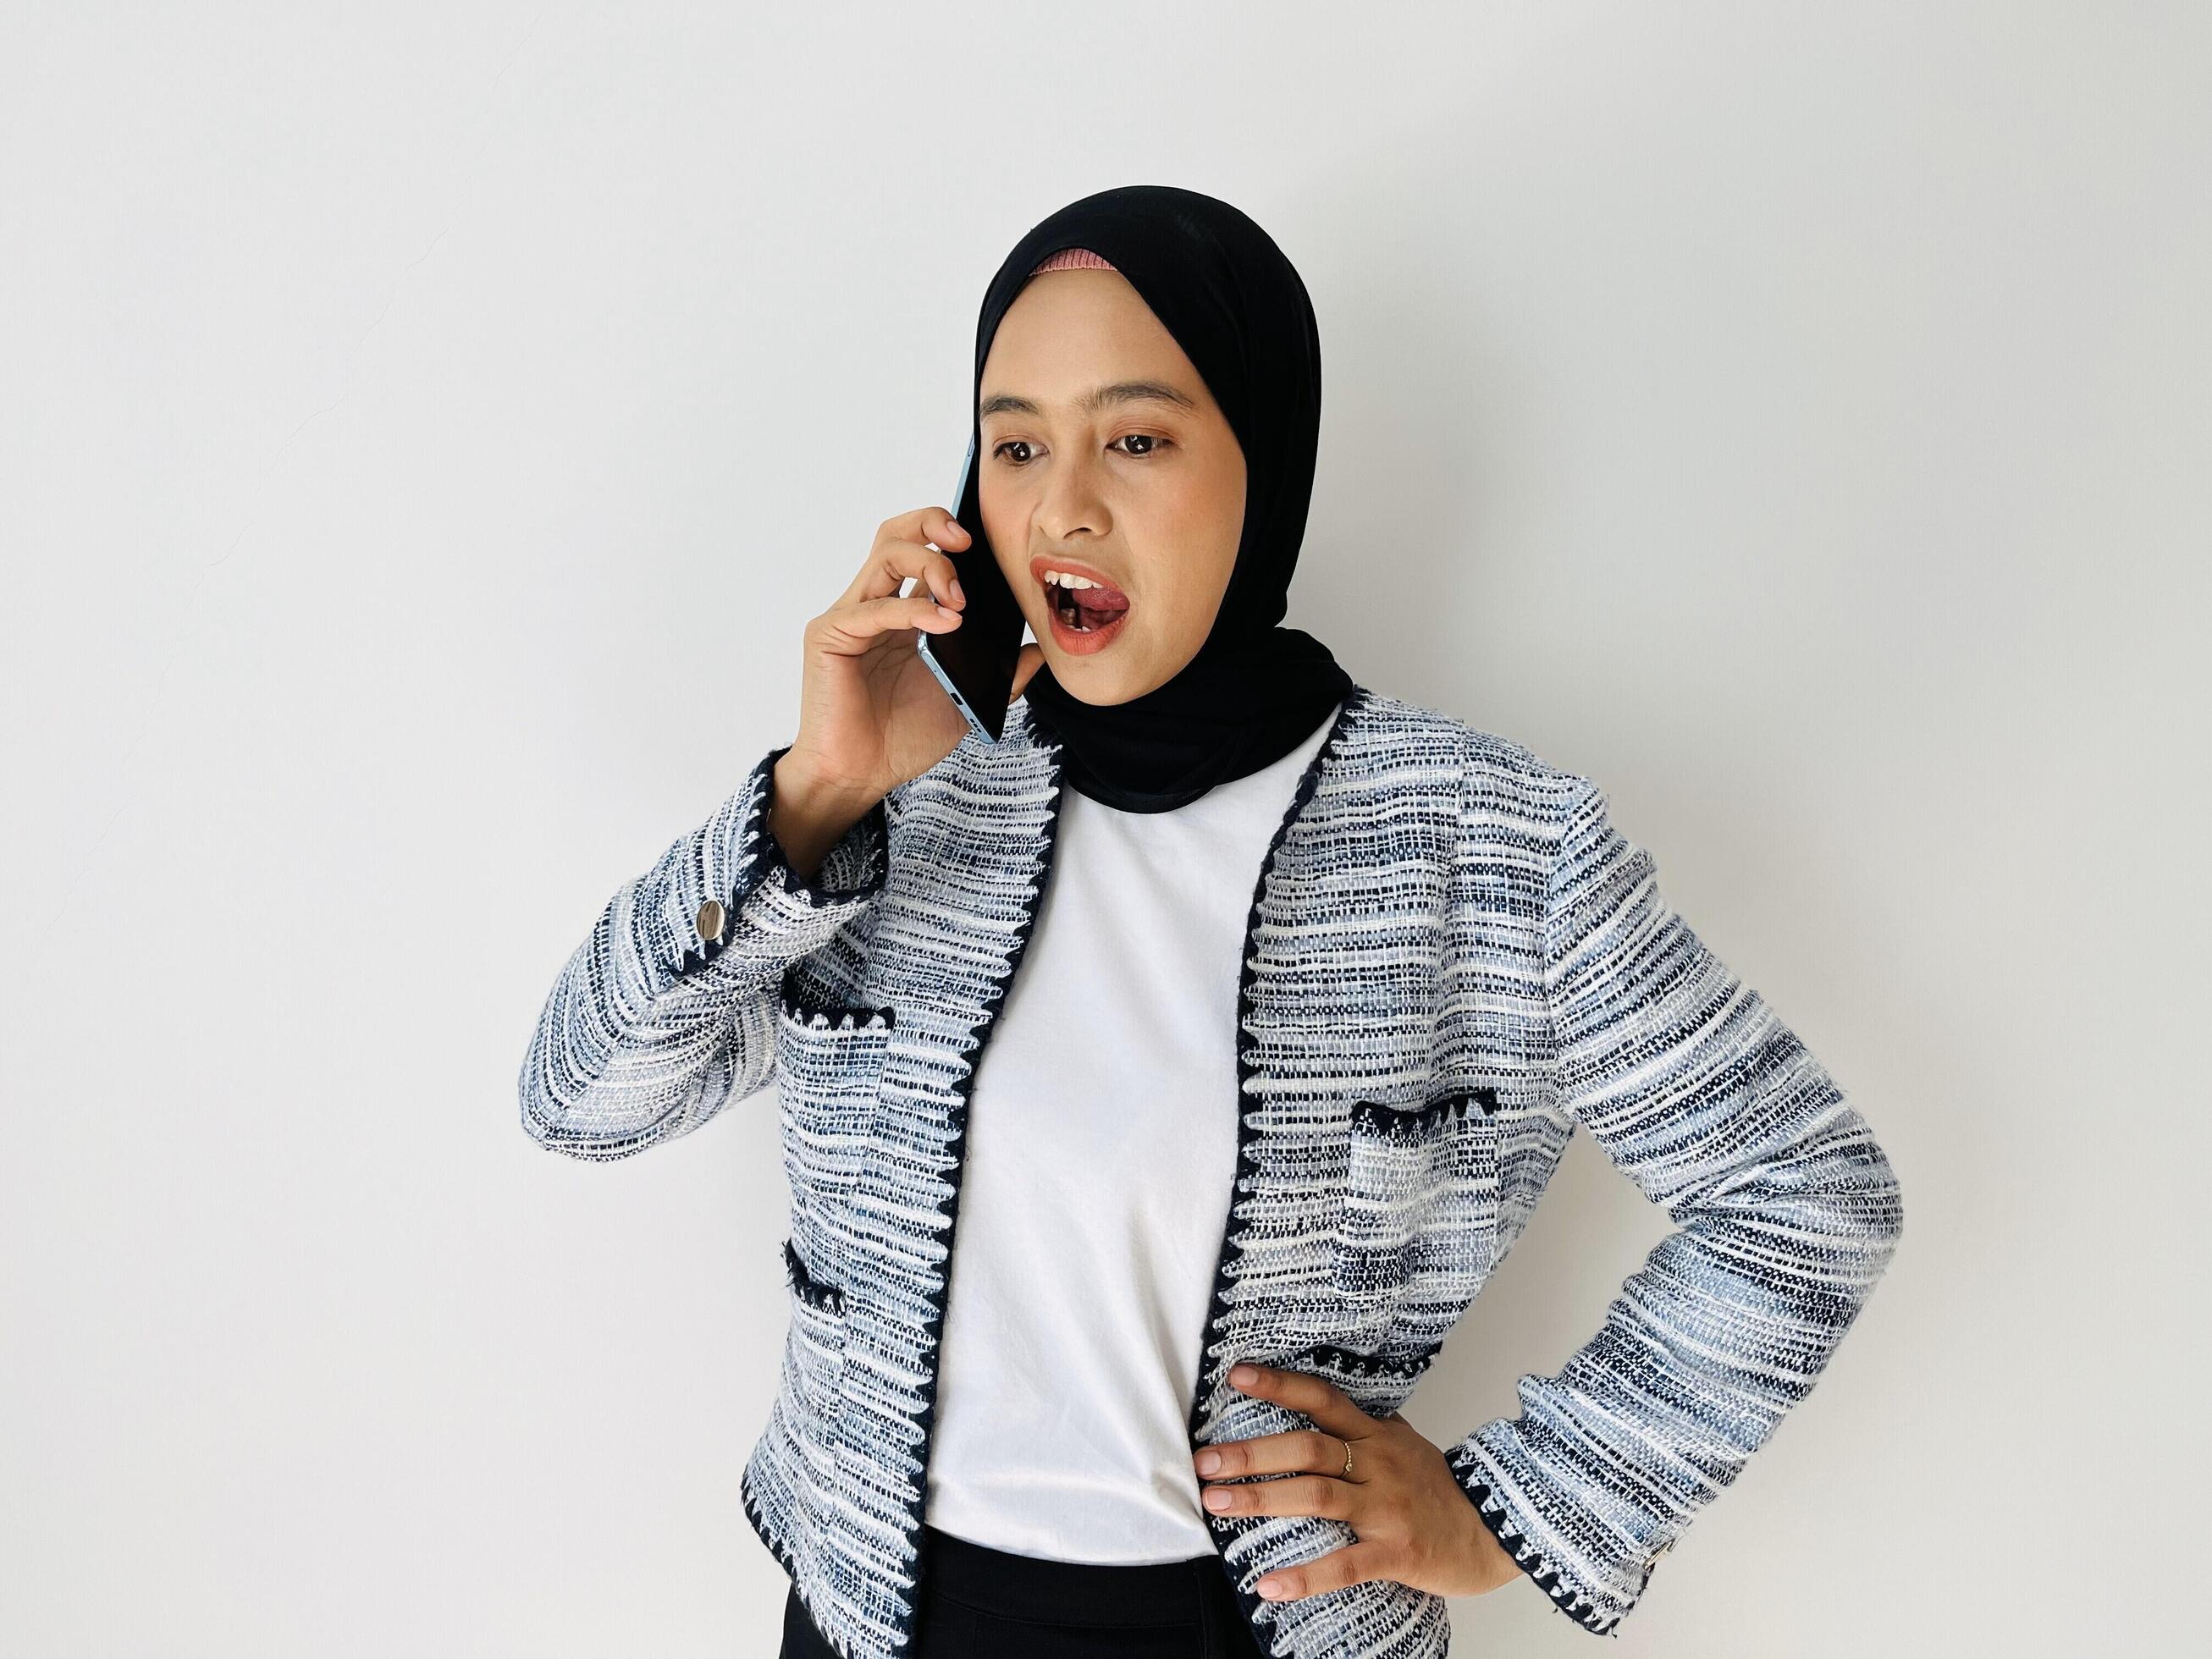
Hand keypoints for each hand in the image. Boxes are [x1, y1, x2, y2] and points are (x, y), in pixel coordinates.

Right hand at [783, 507, 1045, 808]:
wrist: (861, 777)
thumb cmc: (902, 738)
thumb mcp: (967, 702)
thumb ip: (1002, 675)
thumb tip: (1041, 650)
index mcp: (904, 613)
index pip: (923, 550)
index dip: (951, 536)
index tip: (988, 544)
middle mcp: (875, 605)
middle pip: (896, 534)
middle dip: (934, 523)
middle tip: (969, 544)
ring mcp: (850, 616)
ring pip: (884, 553)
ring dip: (931, 563)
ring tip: (961, 598)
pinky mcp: (830, 636)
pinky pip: (873, 607)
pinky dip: (913, 610)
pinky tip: (946, 623)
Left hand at [1192, 1363, 1523, 1604]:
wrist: (1494, 1532)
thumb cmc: (1437, 1489)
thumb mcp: (1403, 1444)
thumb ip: (1362, 1427)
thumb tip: (1313, 1405)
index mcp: (1377, 1434)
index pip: (1323, 1399)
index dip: (1281, 1385)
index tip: (1237, 1376)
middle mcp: (1378, 1464)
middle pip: (1309, 1448)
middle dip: (1252, 1453)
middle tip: (1205, 1461)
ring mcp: (1387, 1508)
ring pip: (1317, 1495)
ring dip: (1262, 1499)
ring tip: (1218, 1504)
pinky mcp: (1398, 1552)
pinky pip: (1346, 1565)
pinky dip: (1305, 1577)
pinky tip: (1268, 1584)